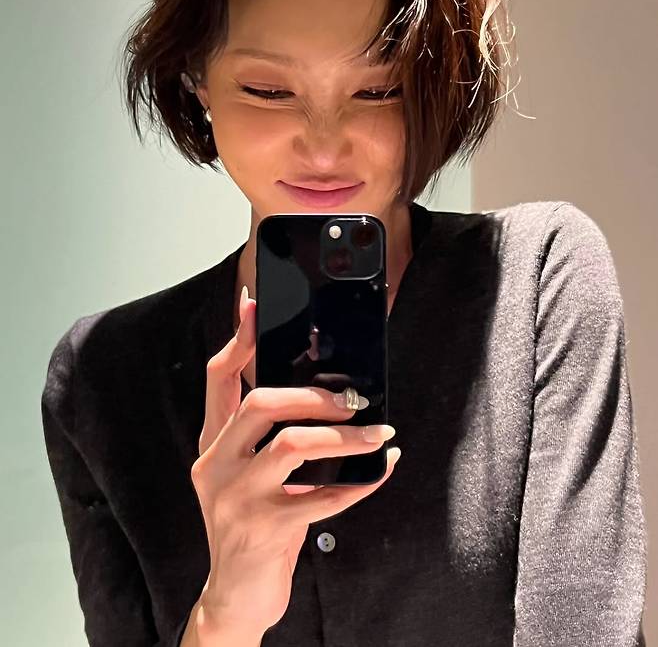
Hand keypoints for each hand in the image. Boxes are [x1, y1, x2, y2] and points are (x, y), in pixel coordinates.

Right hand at [190, 287, 401, 635]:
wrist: (236, 596)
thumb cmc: (251, 524)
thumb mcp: (245, 472)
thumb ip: (266, 434)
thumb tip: (318, 387)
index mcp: (213, 443)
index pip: (218, 379)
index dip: (238, 340)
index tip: (255, 305)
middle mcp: (217, 465)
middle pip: (260, 404)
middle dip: (313, 393)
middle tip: (353, 397)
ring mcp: (237, 498)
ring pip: (293, 446)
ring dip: (346, 435)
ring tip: (377, 432)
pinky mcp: (264, 529)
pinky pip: (324, 497)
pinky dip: (361, 481)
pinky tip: (380, 470)